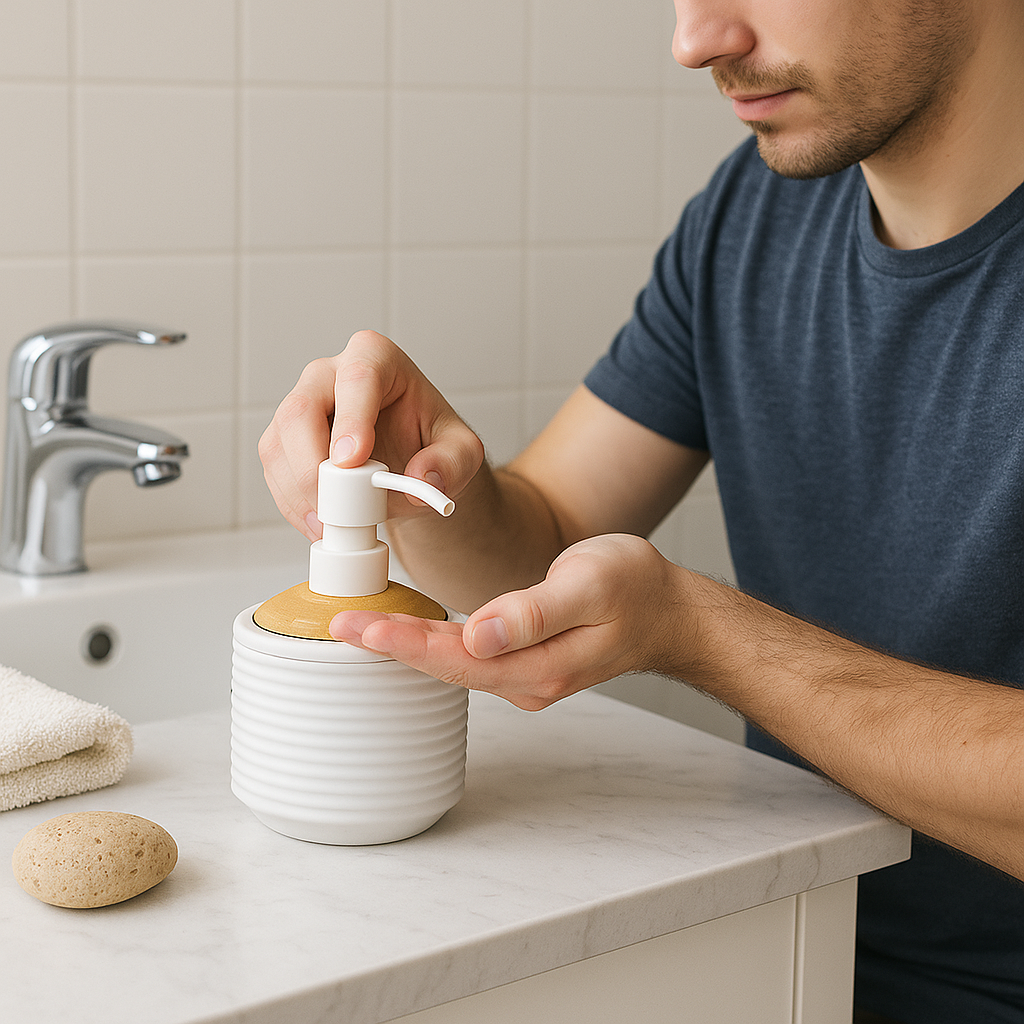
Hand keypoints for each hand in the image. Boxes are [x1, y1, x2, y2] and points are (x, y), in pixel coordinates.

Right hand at [259, 330, 484, 540]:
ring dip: (300, 492)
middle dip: (313, 465)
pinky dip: (294, 504)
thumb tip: (424, 480)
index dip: (351, 419)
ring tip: (332, 525)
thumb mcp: (462, 452)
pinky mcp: (284, 440)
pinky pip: (276, 471)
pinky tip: (319, 523)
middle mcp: (329, 375)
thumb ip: (452, 462)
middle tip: (338, 507)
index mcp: (376, 359)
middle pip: (301, 410)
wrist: (411, 463)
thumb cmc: (432, 443)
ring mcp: (301, 406)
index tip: (353, 461)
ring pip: (279, 444)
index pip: (357, 377)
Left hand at [329, 534, 687, 709]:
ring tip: (359, 629)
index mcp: (539, 666)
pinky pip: (470, 658)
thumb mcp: (591, 585)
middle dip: (390, 648)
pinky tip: (409, 633)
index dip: (402, 643)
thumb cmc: (636, 588)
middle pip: (446, 667)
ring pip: (455, 665)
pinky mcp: (525, 663)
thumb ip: (535, 611)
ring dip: (407, 648)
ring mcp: (526, 676)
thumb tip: (479, 633)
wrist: (669, 612)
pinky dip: (434, 644)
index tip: (355, 628)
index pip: (456, 657)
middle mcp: (527, 681)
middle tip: (338, 626)